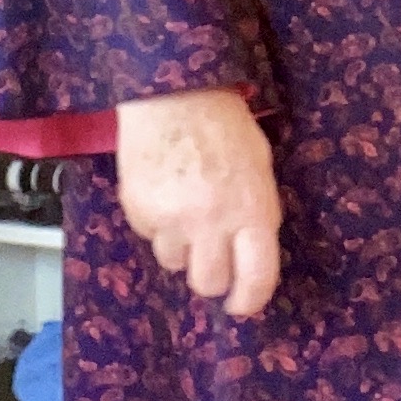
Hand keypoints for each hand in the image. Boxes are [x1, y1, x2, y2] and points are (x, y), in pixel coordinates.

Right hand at [116, 88, 281, 317]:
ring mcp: (173, 219)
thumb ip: (256, 215)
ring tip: (184, 211)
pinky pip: (149, 237)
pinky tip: (164, 193)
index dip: (248, 300)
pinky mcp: (140, 211)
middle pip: (208, 283)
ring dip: (181, 248)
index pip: (256, 278)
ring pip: (174, 263)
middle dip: (210, 278)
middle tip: (209, 260)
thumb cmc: (225, 128)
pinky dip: (157, 225)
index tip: (241, 304)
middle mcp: (213, 222)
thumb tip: (249, 257)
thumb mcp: (259, 170)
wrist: (174, 95)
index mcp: (253, 212)